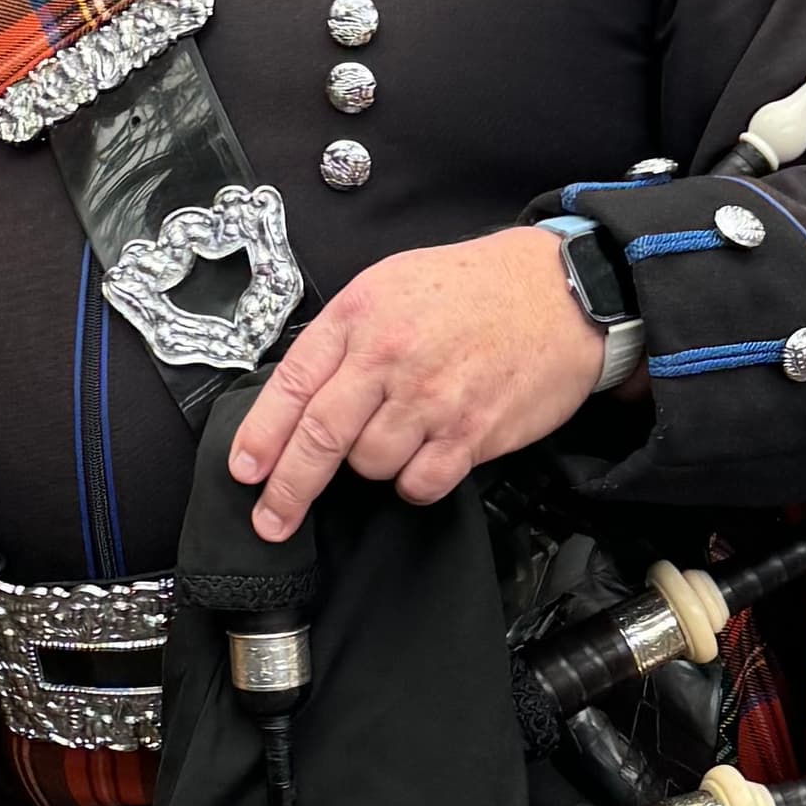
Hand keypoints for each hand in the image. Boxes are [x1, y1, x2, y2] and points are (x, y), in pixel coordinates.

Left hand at [226, 226, 606, 540]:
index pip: (293, 385)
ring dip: (372, 465)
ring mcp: (432, 398)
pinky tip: (427, 457)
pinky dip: (414, 484)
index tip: (244, 471)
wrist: (561, 294)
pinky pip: (420, 484)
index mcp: (361, 316)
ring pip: (370, 464)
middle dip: (289, 489)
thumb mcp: (392, 285)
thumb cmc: (475, 290)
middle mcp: (391, 357)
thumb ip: (344, 338)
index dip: (261, 435)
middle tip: (271, 520)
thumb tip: (299, 399)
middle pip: (321, 438)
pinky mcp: (472, 432)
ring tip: (399, 433)